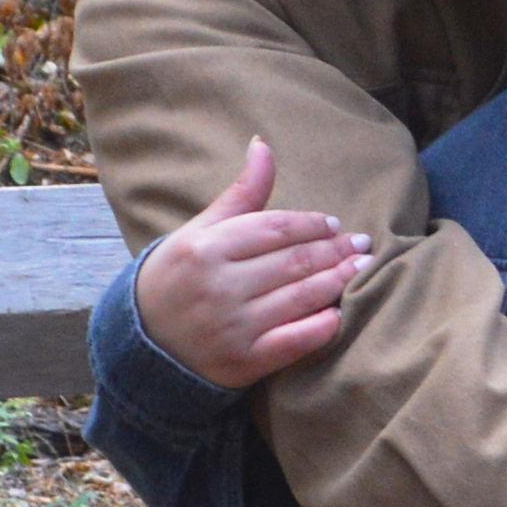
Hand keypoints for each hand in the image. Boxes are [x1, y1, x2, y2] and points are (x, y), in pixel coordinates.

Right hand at [132, 139, 373, 392]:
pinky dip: (322, 326)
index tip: (334, 225)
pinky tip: (339, 313)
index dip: (311, 225)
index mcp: (206, 248)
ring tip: (362, 268)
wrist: (144, 347)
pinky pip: (295, 341)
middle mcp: (219, 286)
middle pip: (293, 261)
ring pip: (300, 297)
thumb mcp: (199, 232)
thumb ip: (240, 194)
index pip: (274, 229)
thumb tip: (263, 145)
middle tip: (362, 244)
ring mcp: (233, 327)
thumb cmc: (177, 278)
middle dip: (335, 250)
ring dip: (338, 281)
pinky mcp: (244, 362)